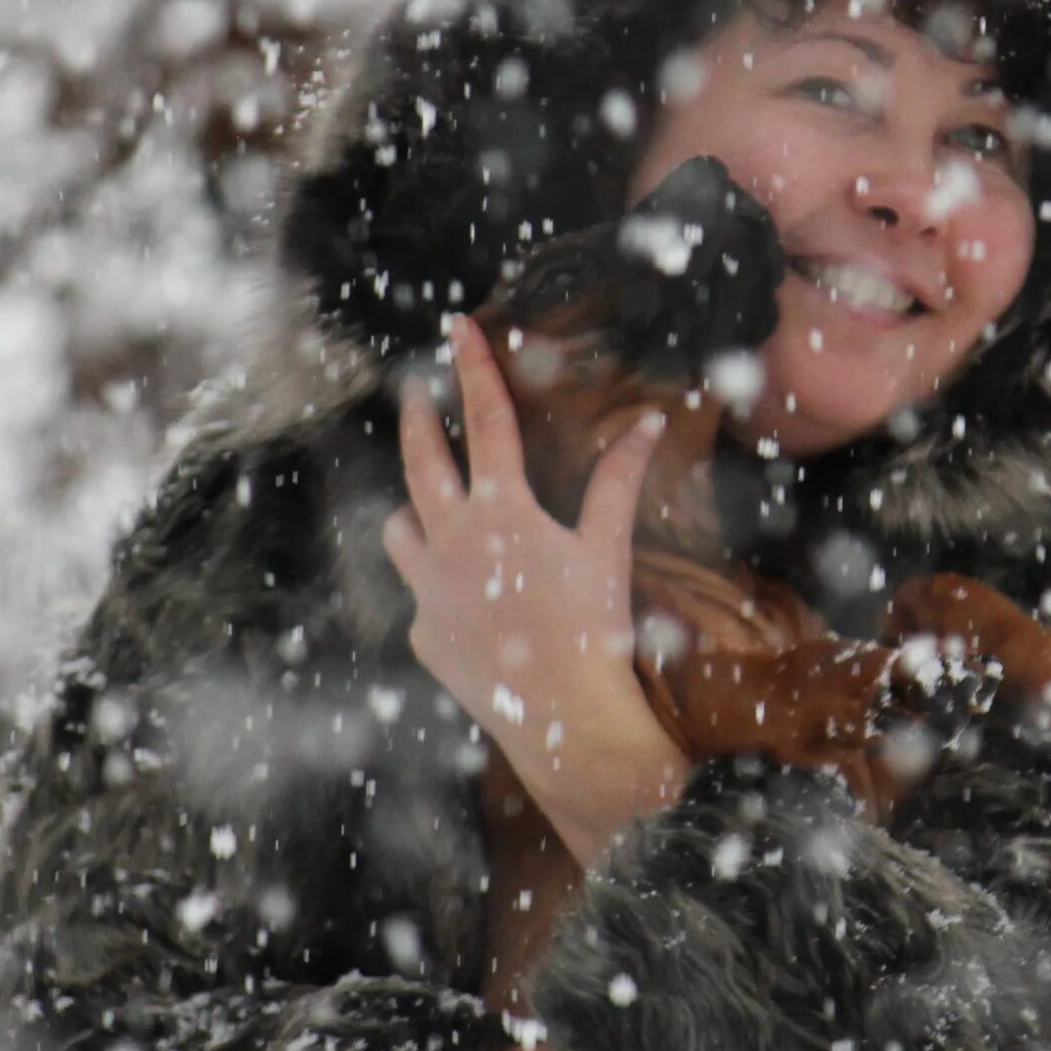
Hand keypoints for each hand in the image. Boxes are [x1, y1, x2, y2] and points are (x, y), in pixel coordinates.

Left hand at [387, 317, 689, 863]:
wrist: (565, 722)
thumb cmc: (596, 631)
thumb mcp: (609, 550)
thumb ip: (619, 482)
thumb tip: (648, 422)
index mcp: (502, 513)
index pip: (487, 422)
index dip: (474, 369)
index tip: (458, 327)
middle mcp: (452, 543)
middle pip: (421, 463)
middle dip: (418, 421)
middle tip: (414, 393)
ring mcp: (429, 590)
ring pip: (402, 528)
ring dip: (416, 510)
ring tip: (433, 508)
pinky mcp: (424, 634)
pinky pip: (421, 594)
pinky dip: (441, 585)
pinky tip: (475, 603)